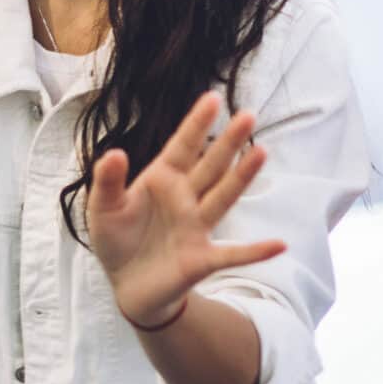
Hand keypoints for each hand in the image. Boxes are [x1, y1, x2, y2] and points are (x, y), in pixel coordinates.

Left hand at [87, 92, 284, 326]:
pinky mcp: (202, 258)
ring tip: (262, 152)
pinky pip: (233, 254)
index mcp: (162, 179)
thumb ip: (108, 180)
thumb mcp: (103, 207)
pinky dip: (255, 252)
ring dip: (242, 177)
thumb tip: (115, 152)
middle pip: (211, 165)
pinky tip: (279, 245)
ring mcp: (197, 227)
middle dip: (228, 141)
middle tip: (249, 115)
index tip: (213, 98)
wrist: (127, 285)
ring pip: (223, 197)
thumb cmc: (116, 239)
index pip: (182, 146)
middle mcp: (185, 198)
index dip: (196, 123)